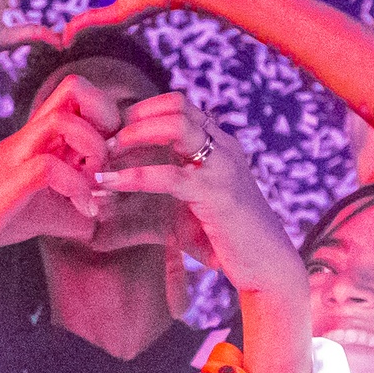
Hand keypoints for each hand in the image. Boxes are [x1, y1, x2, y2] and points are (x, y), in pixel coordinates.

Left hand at [93, 91, 303, 300]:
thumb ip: (173, 183)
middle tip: (107, 139)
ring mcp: (222, 168)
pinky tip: (110, 182)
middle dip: (136, 116)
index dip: (144, 111)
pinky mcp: (215, 194)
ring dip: (135, 134)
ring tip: (106, 153)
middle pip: (177, 105)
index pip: (181, 107)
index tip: (116, 131)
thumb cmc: (228, 240)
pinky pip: (168, 175)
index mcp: (222, 146)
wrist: (267, 267)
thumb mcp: (198, 202)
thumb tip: (126, 178)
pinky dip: (133, 176)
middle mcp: (224, 149)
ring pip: (176, 126)